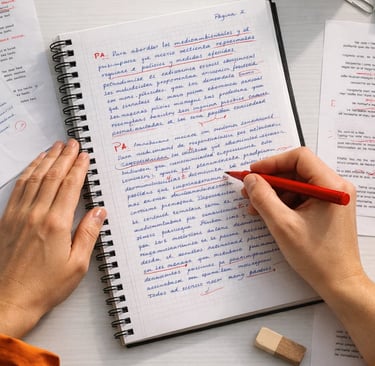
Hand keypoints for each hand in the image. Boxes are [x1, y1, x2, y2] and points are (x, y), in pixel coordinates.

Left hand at [0, 139, 105, 337]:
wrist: (9, 300)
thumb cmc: (45, 286)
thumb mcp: (77, 264)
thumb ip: (88, 234)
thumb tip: (99, 211)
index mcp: (56, 224)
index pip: (69, 187)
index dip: (78, 168)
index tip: (84, 156)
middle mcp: (36, 214)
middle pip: (52, 177)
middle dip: (64, 157)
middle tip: (73, 143)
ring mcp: (19, 215)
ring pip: (35, 178)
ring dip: (46, 160)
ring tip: (55, 147)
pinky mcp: (8, 219)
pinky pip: (19, 188)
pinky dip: (28, 172)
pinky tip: (34, 166)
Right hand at [242, 146, 359, 293]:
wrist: (339, 282)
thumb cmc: (319, 258)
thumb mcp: (282, 225)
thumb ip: (263, 198)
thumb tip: (251, 179)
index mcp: (331, 186)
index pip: (299, 158)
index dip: (272, 162)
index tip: (253, 172)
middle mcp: (335, 187)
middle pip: (296, 170)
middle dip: (270, 180)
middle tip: (249, 189)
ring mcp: (332, 197)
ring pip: (296, 183)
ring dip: (274, 192)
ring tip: (256, 206)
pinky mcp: (326, 207)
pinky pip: (300, 196)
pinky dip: (283, 202)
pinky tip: (269, 212)